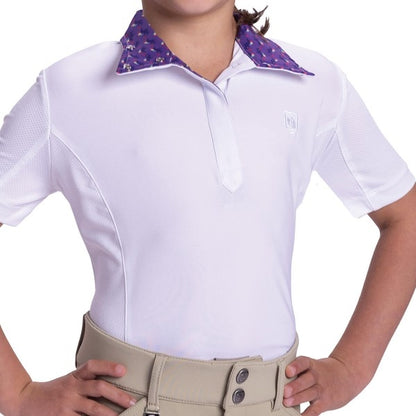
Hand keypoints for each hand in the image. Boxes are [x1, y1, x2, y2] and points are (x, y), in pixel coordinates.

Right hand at [14, 359, 137, 415]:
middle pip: (98, 388)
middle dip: (117, 395)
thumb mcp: (70, 380)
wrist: (26, 401)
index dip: (108, 366)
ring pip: (93, 409)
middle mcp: (72, 388)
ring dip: (109, 414)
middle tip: (132, 401)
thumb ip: (87, 380)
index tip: (124, 370)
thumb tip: (112, 386)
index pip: (93, 366)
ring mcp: (67, 404)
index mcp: (75, 376)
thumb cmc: (54, 391)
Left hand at [283, 355, 362, 415]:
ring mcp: (322, 389)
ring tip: (286, 402)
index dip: (296, 366)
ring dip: (298, 398)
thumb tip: (276, 378)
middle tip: (284, 391)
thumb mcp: (312, 365)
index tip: (287, 371)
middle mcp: (317, 376)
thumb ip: (297, 371)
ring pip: (310, 393)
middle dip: (295, 386)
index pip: (303, 362)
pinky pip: (316, 409)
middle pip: (306, 380)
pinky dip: (308, 414)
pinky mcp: (325, 402)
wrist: (346, 375)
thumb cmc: (321, 371)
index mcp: (311, 364)